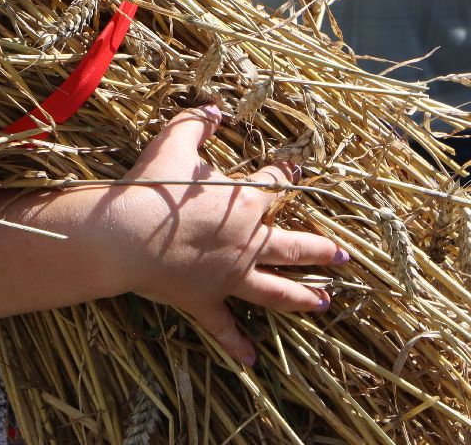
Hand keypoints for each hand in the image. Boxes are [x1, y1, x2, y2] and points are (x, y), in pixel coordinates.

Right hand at [104, 107, 346, 365]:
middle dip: (321, 251)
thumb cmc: (153, 187)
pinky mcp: (205, 300)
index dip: (286, 175)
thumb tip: (212, 109)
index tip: (296, 173)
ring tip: (324, 303)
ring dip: (301, 297)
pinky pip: (224, 327)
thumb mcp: (173, 142)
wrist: (126, 235)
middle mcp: (248, 241)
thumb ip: (195, 123)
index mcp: (246, 201)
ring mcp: (229, 276)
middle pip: (293, 246)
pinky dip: (237, 344)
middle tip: (344, 257)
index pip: (275, 184)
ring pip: (275, 290)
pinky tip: (252, 361)